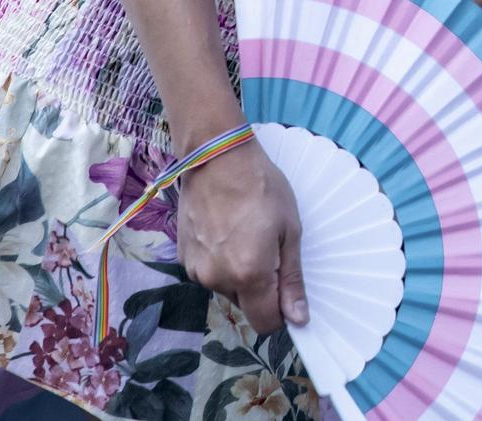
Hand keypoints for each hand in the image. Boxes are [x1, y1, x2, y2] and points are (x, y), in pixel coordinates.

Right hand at [175, 140, 306, 334]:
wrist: (217, 159)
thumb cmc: (263, 189)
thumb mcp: (290, 231)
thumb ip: (291, 279)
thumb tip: (298, 319)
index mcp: (248, 275)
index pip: (264, 322)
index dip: (280, 314)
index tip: (287, 290)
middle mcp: (216, 280)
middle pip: (246, 304)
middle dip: (261, 288)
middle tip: (269, 248)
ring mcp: (195, 270)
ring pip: (227, 288)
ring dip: (240, 274)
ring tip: (247, 234)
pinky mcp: (183, 258)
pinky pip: (210, 272)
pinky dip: (221, 261)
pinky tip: (227, 231)